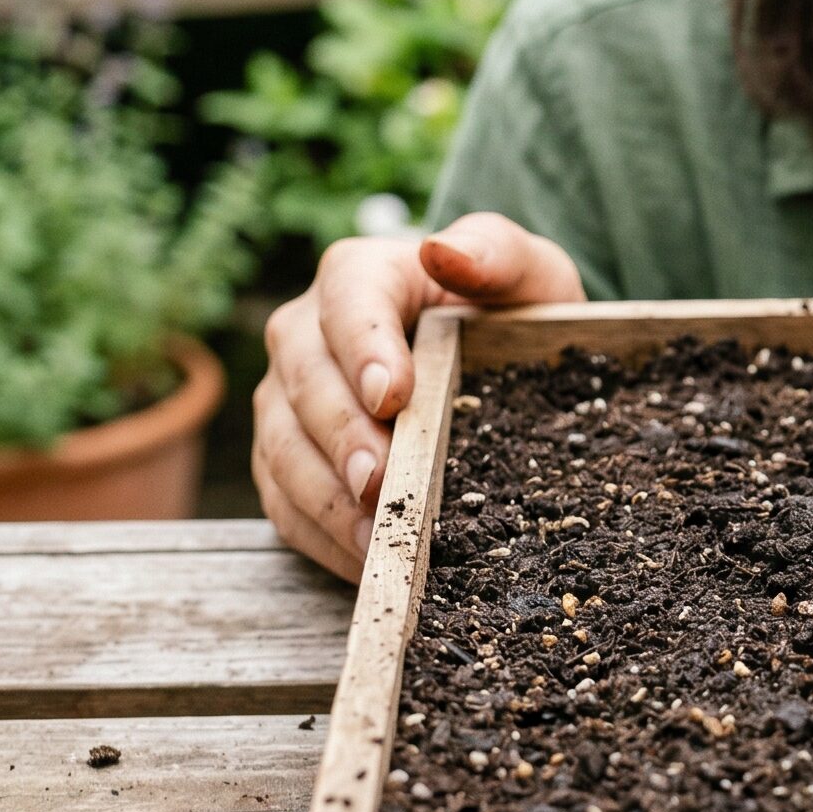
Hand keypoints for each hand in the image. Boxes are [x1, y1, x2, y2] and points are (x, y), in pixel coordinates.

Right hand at [251, 211, 582, 582]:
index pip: (349, 301)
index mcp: (362, 274)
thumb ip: (497, 254)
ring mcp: (288, 396)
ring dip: (325, 497)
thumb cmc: (510, 308)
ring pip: (281, 445)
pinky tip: (364, 561)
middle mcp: (307, 331)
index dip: (364, 350)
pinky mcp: (287, 454)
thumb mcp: (530, 275)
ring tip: (374, 537)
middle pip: (305, 380)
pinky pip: (283, 500)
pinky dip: (318, 534)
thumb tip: (443, 251)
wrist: (493, 352)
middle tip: (381, 483)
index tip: (393, 397)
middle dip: (342, 437)